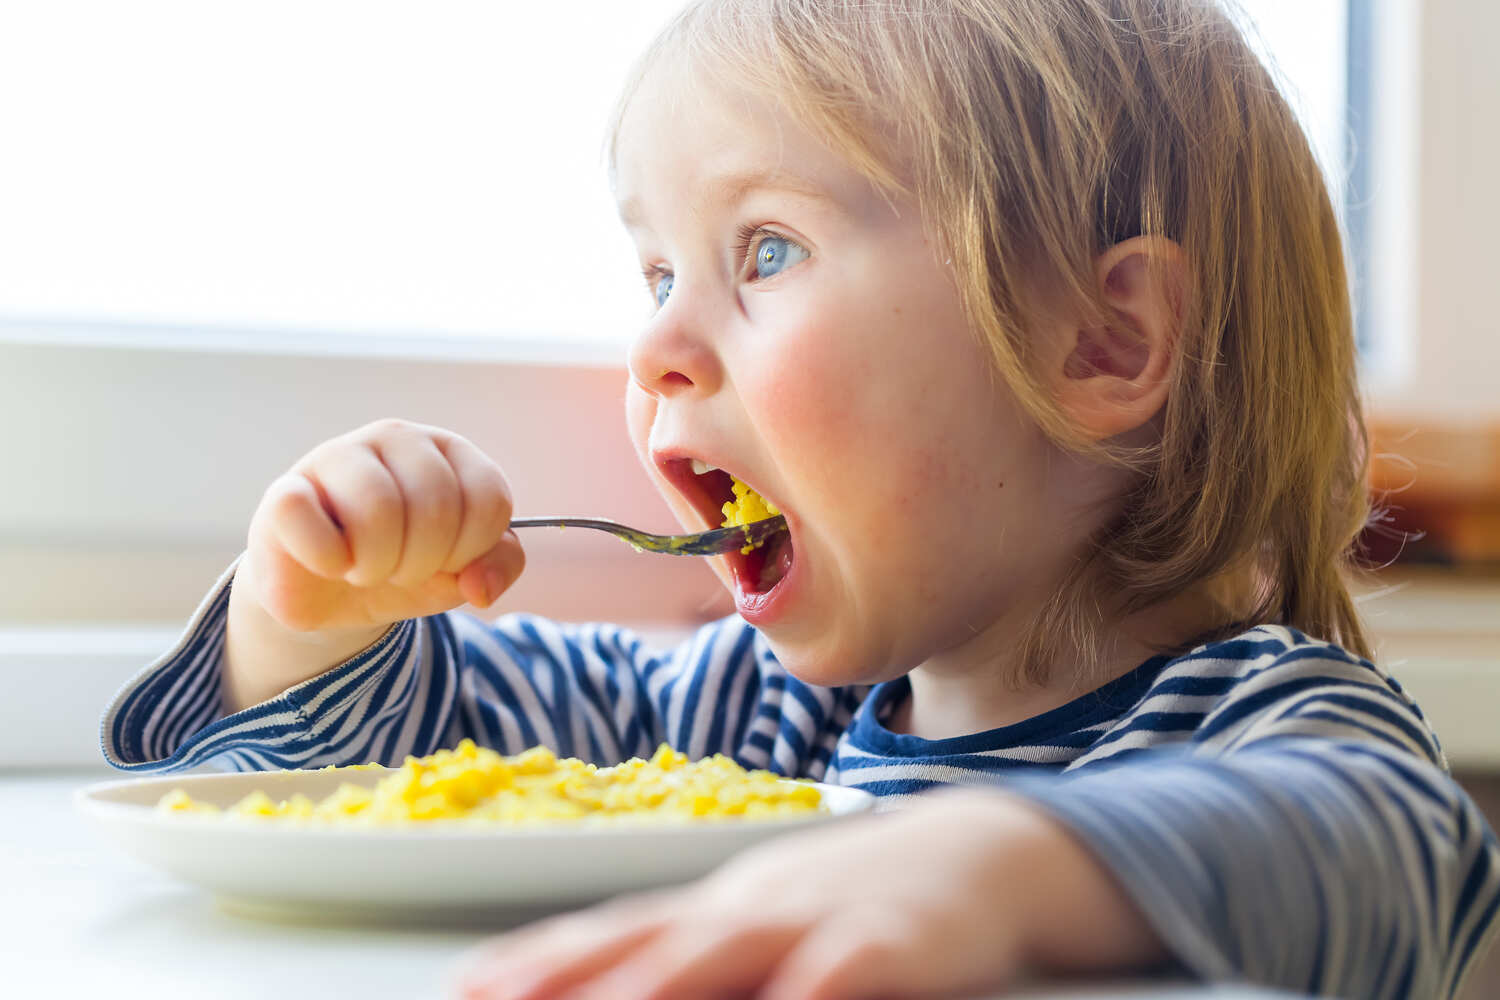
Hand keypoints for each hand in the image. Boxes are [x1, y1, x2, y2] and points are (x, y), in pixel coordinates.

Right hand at [223, 419, 524, 709]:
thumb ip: (498, 567)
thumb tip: (480, 587)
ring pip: (378, 510)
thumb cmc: (405, 564)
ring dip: (376, 565)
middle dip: (423, 562)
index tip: (447, 562)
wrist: (333, 593)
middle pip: (436, 507)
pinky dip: (328, 561)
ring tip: (365, 567)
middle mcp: (397, 438)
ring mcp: (338, 455)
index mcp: (450, 451)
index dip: (472, 550)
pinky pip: (315, 525)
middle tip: (399, 569)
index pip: (489, 499)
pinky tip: (328, 562)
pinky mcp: (285, 489)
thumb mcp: (463, 570)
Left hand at [453, 789, 1163, 999]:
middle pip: (654, 948)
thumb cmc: (858, 903)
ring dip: (663, 986)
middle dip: (575, 985)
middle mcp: (755, 908)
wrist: (983, 852)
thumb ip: (696, 962)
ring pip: (731, 952)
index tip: (472, 989)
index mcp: (721, 909)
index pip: (617, 935)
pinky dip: (812, 990)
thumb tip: (612, 986)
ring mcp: (823, 917)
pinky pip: (848, 969)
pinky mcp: (896, 940)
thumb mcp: (772, 927)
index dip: (543, 964)